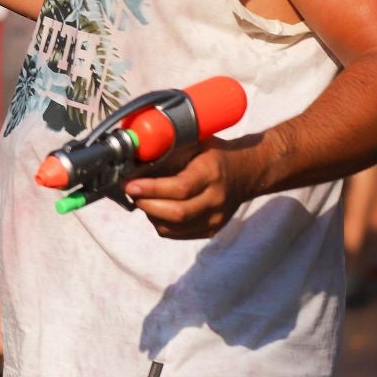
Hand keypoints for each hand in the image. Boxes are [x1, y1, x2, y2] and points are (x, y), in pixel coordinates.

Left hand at [123, 138, 261, 237]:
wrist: (247, 172)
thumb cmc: (214, 154)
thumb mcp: (194, 143)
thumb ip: (168, 151)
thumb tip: (134, 160)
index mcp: (211, 173)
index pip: (179, 188)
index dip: (150, 189)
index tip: (130, 185)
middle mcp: (216, 199)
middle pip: (176, 213)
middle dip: (146, 204)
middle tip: (131, 192)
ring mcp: (216, 218)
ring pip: (173, 228)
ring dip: (150, 214)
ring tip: (143, 198)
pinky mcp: (212, 230)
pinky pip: (177, 234)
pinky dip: (160, 223)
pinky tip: (156, 208)